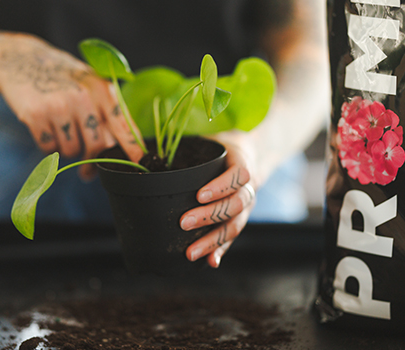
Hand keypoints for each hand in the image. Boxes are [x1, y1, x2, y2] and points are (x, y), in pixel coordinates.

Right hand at [0, 34, 143, 177]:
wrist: (22, 58)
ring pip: (71, 151)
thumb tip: (119, 148)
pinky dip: (48, 146)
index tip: (139, 161)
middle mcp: (83, 97)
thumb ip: (107, 112)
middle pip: (97, 146)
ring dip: (67, 150)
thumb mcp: (90, 84)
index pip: (122, 124)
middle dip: (92, 162)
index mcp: (101, 89)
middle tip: (87, 170)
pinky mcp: (35, 115)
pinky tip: (47, 129)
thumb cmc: (64, 77)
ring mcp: (59, 106)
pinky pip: (49, 148)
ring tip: (61, 131)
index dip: (131, 146)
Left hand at [181, 137, 256, 267]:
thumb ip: (194, 148)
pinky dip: (221, 251)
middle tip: (183, 222)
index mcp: (242, 166)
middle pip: (235, 205)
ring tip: (191, 252)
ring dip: (212, 240)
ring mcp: (245, 207)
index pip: (237, 177)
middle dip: (209, 216)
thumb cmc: (223, 149)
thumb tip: (154, 152)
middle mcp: (248, 189)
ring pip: (234, 226)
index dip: (220, 187)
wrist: (250, 156)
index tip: (199, 194)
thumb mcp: (214, 142)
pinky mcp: (239, 220)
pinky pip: (231, 238)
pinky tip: (210, 263)